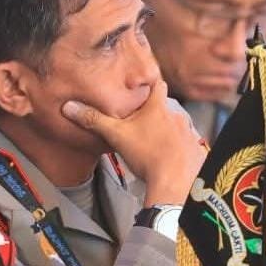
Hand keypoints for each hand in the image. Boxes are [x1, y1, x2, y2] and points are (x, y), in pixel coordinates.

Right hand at [61, 82, 205, 206]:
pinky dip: (177, 148)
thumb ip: (94, 120)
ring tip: (152, 142)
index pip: (158, 84)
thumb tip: (70, 107)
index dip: (150, 84)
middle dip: (155, 112)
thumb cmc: (148, 155)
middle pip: (166, 107)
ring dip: (167, 132)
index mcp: (158, 107)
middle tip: (141, 121)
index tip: (142, 86)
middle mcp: (177, 117)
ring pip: (176, 126)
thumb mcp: (116, 135)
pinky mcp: (195, 150)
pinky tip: (167, 157)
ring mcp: (189, 133)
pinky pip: (186, 144)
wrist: (175, 182)